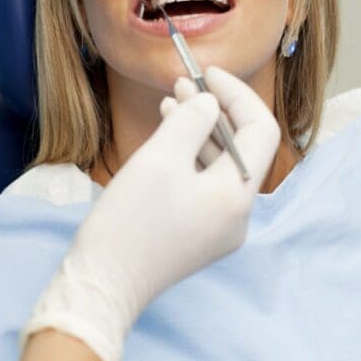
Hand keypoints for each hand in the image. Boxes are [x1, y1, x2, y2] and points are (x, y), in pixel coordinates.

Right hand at [22, 68, 279, 360]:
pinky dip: (189, 154)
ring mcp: (218, 227)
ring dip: (199, 128)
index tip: (205, 74)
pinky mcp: (197, 233)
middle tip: (182, 82)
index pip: (260, 131)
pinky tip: (167, 133)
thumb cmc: (129, 223)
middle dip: (214, 109)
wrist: (101, 286)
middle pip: (241, 147)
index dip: (237, 94)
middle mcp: (237, 214)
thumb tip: (209, 103)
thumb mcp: (160, 159)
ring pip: (219, 163)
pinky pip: (203, 183)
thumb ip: (192, 120)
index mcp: (237, 196)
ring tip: (171, 100)